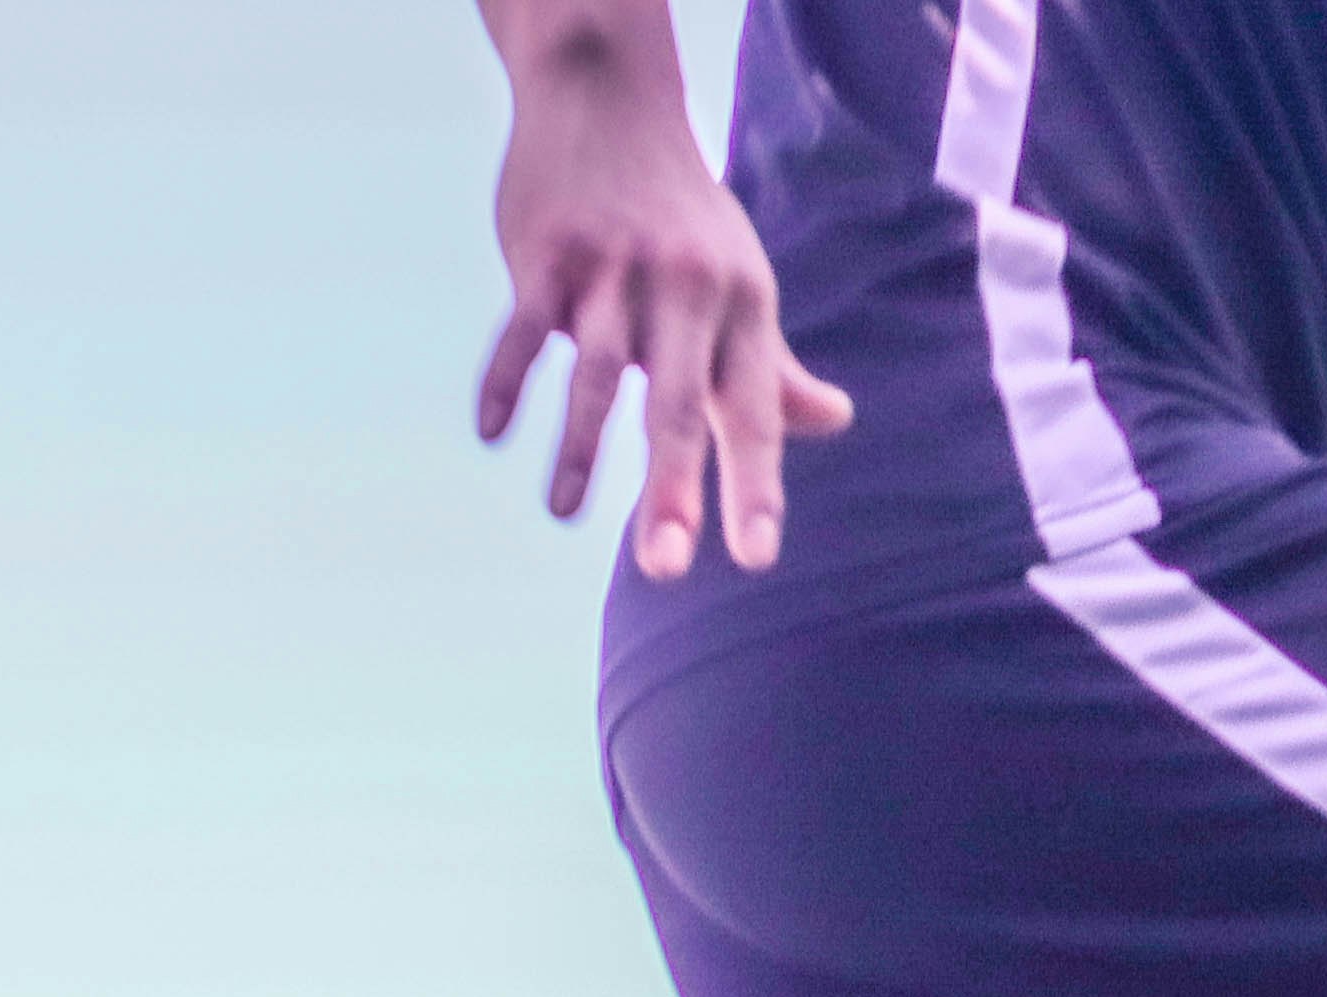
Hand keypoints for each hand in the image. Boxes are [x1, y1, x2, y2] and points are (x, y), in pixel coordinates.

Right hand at [474, 38, 849, 577]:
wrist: (609, 99)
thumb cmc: (682, 214)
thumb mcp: (739, 282)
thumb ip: (773, 365)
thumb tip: (832, 421)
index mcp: (741, 305)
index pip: (753, 410)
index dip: (756, 485)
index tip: (757, 557)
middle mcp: (686, 288)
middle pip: (679, 405)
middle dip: (674, 489)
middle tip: (666, 566)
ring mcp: (614, 270)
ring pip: (598, 375)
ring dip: (576, 451)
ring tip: (562, 513)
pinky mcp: (547, 253)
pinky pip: (525, 330)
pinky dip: (508, 382)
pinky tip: (494, 432)